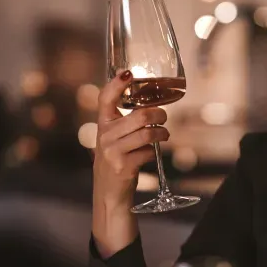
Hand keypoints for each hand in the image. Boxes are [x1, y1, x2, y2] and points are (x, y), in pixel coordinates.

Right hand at [92, 70, 168, 255]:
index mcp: (102, 125)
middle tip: (164, 117)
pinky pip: (148, 152)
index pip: (105, 98)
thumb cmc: (116, 162)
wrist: (109, 194)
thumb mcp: (113, 140)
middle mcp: (104, 136)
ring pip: (147, 133)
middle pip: (139, 115)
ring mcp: (113, 152)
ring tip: (164, 135)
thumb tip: (152, 104)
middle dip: (159, 114)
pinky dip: (155, 152)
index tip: (129, 72)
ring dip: (161, 133)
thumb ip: (124, 123)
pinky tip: (152, 155)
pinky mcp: (123, 167)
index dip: (117, 84)